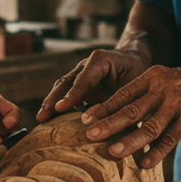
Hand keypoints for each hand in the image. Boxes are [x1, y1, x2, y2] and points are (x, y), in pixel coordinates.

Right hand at [36, 48, 150, 122]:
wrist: (135, 60)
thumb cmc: (139, 72)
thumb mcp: (139, 82)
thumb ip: (129, 97)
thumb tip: (122, 121)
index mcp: (100, 60)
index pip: (84, 78)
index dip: (72, 94)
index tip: (60, 108)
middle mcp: (86, 64)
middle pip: (66, 81)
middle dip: (54, 98)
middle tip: (43, 115)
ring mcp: (80, 73)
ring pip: (62, 87)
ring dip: (51, 102)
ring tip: (41, 119)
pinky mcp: (78, 84)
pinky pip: (65, 94)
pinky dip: (57, 106)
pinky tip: (49, 121)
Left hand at [81, 64, 180, 168]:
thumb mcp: (165, 80)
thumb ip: (145, 94)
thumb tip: (119, 114)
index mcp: (151, 78)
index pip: (122, 94)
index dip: (103, 108)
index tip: (84, 119)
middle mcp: (161, 89)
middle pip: (131, 110)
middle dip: (108, 124)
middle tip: (89, 135)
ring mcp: (176, 104)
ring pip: (149, 126)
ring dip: (130, 141)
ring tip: (113, 153)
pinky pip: (170, 138)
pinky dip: (157, 152)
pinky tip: (144, 164)